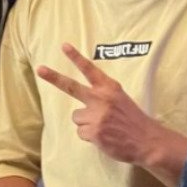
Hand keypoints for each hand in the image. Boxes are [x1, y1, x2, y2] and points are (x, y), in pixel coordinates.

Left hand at [37, 43, 159, 165]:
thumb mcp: (121, 100)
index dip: (76, 57)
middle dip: (53, 77)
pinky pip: (81, 133)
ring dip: (86, 123)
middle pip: (71, 86)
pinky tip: (104, 136)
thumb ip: (103, 97)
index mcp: (109, 87)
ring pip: (76, 117)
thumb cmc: (133, 120)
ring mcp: (96, 115)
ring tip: (103, 127)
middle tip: (40, 69)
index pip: (90, 69)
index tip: (64, 46)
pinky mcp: (94, 132)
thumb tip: (84, 105)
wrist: (147, 140)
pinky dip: (90, 136)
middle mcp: (101, 98)